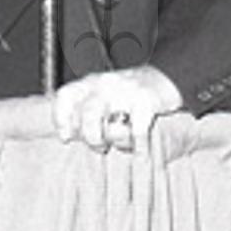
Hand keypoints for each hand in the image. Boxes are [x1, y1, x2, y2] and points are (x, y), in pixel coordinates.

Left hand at [52, 66, 182, 151]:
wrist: (170, 76)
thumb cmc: (132, 94)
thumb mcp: (105, 97)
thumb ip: (86, 114)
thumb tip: (67, 136)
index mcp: (91, 83)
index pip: (64, 96)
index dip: (61, 119)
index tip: (67, 137)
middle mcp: (105, 84)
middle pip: (85, 113)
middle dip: (90, 136)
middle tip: (100, 146)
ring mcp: (125, 90)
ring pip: (105, 119)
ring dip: (110, 139)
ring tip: (119, 145)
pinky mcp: (146, 99)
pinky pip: (137, 129)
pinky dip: (139, 146)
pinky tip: (142, 155)